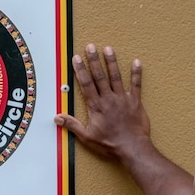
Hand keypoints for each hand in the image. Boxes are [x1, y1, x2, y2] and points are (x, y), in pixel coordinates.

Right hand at [54, 44, 150, 160]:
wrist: (132, 148)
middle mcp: (108, 99)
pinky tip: (137, 62)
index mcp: (96, 106)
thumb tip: (57, 118)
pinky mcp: (135, 102)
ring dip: (112, 62)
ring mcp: (123, 99)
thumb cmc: (110, 144)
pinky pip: (136, 85)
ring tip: (108, 49)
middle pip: (100, 76)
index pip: (86, 84)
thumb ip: (72, 125)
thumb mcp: (87, 137)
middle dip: (94, 60)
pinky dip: (137, 73)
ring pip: (116, 77)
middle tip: (90, 46)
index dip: (81, 70)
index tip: (76, 58)